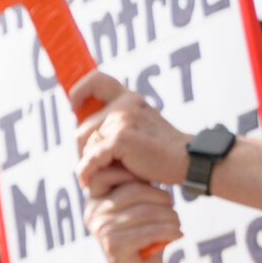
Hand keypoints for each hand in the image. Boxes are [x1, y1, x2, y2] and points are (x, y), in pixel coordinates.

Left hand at [73, 72, 194, 191]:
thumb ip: (114, 125)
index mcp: (129, 99)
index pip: (98, 81)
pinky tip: (88, 181)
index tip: (74, 105)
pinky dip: (87, 172)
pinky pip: (91, 158)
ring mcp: (123, 119)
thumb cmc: (158, 152)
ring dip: (88, 163)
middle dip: (83, 152)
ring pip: (85, 146)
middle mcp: (125, 104)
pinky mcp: (121, 137)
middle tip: (93, 167)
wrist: (187, 162)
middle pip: (82, 130)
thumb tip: (81, 135)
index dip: (80, 90)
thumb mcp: (137, 130)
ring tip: (101, 173)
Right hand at [86, 182, 180, 262]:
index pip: (106, 174)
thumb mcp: (138, 208)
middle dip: (162, 198)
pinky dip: (169, 231)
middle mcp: (92, 214)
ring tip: (176, 224)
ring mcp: (101, 230)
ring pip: (145, 211)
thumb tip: (152, 161)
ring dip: (170, 217)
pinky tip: (177, 235)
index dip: (133, 174)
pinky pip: (149, 230)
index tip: (154, 188)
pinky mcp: (113, 246)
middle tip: (173, 210)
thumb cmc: (142, 238)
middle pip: (133, 190)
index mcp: (94, 201)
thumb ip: (137, 187)